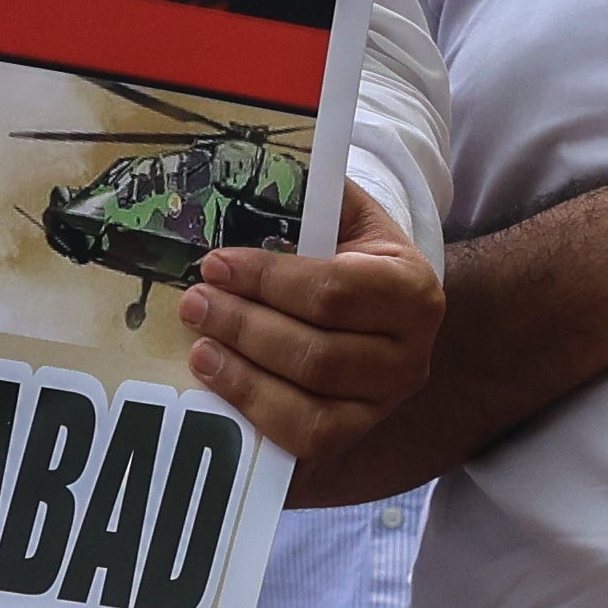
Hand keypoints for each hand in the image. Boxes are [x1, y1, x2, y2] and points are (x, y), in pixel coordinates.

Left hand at [180, 180, 442, 460]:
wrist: (390, 316)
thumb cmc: (355, 262)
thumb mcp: (350, 221)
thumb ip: (316, 198)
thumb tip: (256, 167)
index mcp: (413, 291)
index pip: (335, 291)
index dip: (269, 280)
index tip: (215, 262)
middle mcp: (410, 356)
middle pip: (316, 353)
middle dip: (244, 326)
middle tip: (194, 301)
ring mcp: (383, 405)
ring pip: (307, 401)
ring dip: (241, 373)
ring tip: (198, 344)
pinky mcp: (353, 438)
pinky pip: (302, 441)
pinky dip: (254, 412)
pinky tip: (217, 380)